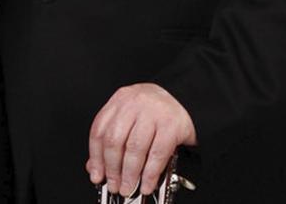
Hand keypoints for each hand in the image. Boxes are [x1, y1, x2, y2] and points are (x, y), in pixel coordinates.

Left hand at [86, 83, 195, 197]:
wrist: (189, 98)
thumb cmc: (158, 110)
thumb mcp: (131, 118)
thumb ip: (113, 139)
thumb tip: (97, 167)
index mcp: (121, 100)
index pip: (100, 130)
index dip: (96, 157)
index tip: (97, 175)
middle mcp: (135, 103)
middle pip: (115, 140)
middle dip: (113, 169)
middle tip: (115, 185)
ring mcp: (155, 112)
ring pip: (135, 148)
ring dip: (130, 174)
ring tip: (129, 187)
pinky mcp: (172, 124)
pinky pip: (157, 154)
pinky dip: (150, 173)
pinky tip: (146, 183)